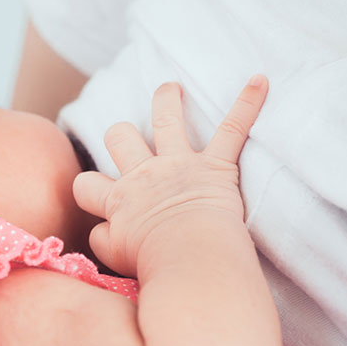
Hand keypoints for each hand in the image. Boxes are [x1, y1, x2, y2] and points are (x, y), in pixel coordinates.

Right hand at [72, 76, 267, 275]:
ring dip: (167, 100)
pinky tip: (259, 81)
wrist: (190, 257)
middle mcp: (144, 174)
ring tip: (170, 89)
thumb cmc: (154, 264)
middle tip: (125, 136)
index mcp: (119, 200)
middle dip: (120, 135)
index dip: (89, 190)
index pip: (87, 185)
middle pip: (120, 138)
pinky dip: (247, 104)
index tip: (97, 198)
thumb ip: (103, 239)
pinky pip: (233, 128)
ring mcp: (180, 165)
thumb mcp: (113, 257)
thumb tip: (103, 229)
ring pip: (166, 118)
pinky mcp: (216, 165)